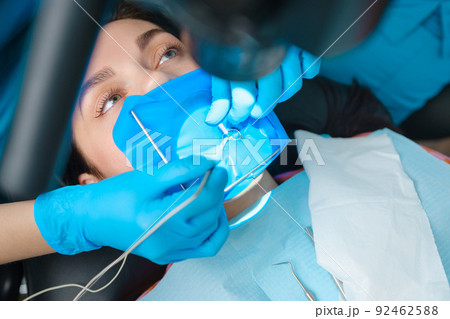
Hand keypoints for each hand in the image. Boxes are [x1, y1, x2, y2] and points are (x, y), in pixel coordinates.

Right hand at [34, 157, 228, 263]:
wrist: (92, 219)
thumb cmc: (115, 196)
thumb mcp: (147, 178)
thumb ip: (180, 170)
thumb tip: (208, 162)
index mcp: (160, 220)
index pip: (202, 200)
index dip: (216, 181)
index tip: (219, 167)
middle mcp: (167, 241)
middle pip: (209, 216)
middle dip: (216, 193)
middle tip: (213, 176)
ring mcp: (169, 252)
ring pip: (210, 232)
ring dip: (215, 210)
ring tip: (209, 194)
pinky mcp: (168, 256)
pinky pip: (203, 248)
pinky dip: (213, 232)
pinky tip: (210, 217)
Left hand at [205, 46, 319, 124]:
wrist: (246, 13)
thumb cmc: (233, 44)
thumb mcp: (220, 66)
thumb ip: (220, 93)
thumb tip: (214, 120)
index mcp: (239, 57)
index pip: (244, 98)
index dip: (240, 112)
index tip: (237, 116)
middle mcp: (264, 51)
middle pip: (270, 94)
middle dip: (262, 107)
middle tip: (256, 110)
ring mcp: (286, 46)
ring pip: (293, 84)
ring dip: (283, 93)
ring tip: (272, 92)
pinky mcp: (302, 41)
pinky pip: (311, 66)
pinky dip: (306, 72)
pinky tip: (291, 71)